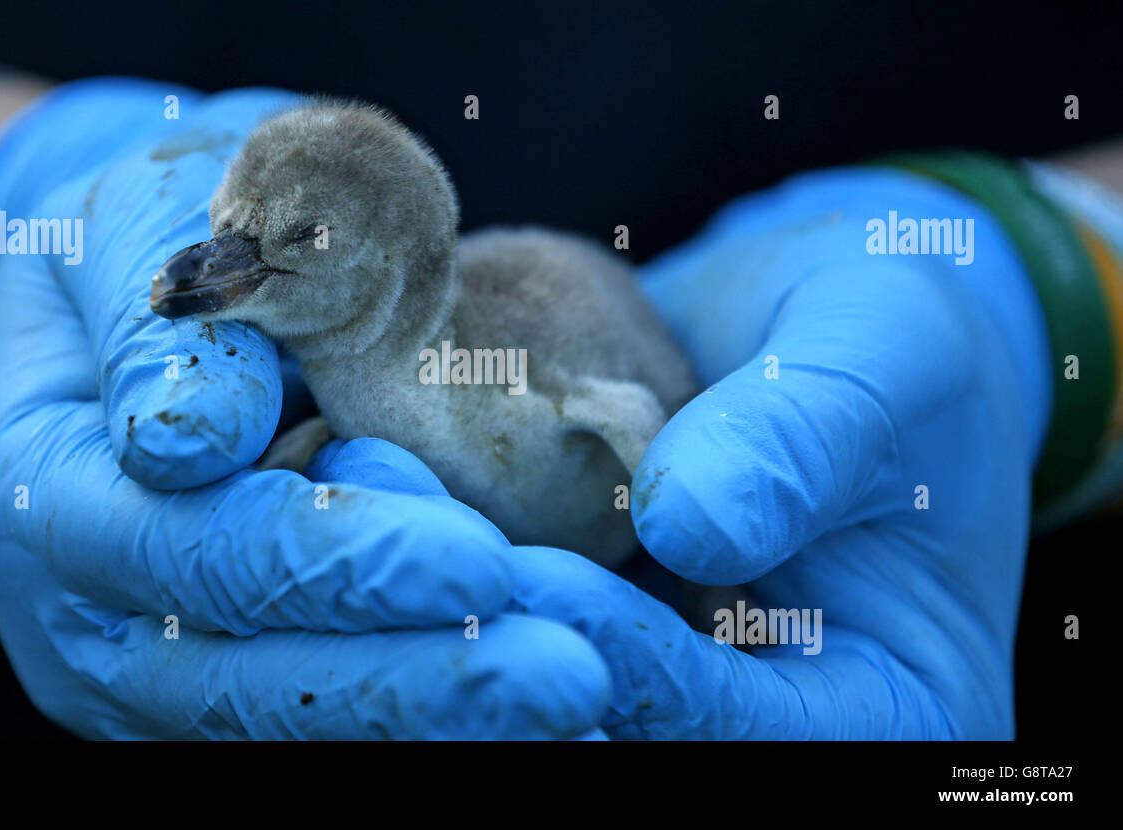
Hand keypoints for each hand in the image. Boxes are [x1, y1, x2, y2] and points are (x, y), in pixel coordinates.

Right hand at [0, 79, 611, 738]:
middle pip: (248, 676)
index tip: (480, 563)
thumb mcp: (127, 221)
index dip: (336, 561)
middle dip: (414, 678)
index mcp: (36, 495)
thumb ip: (159, 324)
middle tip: (570, 679)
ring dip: (438, 714)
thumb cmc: (139, 237)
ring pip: (292, 718)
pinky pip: (323, 714)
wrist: (120, 294)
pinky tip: (531, 711)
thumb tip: (196, 440)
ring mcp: (151, 666)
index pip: (194, 548)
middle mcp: (84, 612)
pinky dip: (429, 714)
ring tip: (574, 702)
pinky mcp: (221, 681)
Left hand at [310, 167, 1049, 737]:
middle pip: (612, 730)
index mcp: (878, 711)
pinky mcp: (588, 622)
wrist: (832, 330)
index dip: (634, 664)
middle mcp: (758, 723)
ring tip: (351, 494)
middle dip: (496, 646)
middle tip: (386, 537)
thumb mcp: (885, 351)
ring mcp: (666, 681)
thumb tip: (693, 526)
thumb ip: (809, 435)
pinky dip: (430, 564)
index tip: (526, 577)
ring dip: (431, 606)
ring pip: (532, 684)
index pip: (739, 732)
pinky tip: (359, 484)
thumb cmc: (897, 336)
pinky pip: (504, 618)